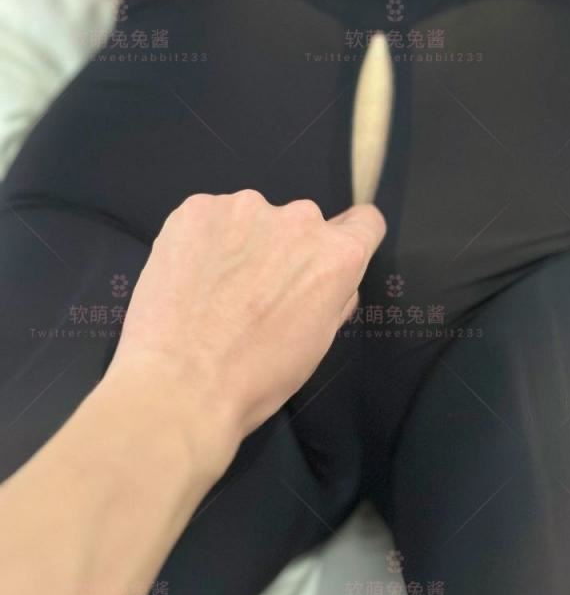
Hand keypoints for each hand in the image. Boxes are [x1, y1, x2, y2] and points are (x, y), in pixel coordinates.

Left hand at [106, 191, 385, 467]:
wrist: (178, 386)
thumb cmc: (255, 377)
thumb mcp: (317, 343)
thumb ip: (333, 296)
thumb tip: (327, 279)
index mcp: (337, 256)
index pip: (364, 222)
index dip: (349, 240)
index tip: (324, 259)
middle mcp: (299, 220)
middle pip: (302, 223)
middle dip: (285, 249)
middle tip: (255, 292)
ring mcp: (245, 208)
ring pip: (252, 219)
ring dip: (242, 242)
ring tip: (214, 291)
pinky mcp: (196, 209)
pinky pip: (209, 218)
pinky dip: (203, 241)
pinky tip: (189, 279)